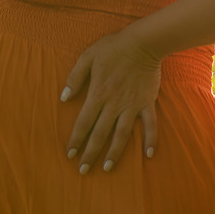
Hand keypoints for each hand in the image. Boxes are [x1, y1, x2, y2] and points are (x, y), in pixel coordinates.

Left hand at [60, 29, 161, 173]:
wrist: (143, 42)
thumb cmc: (113, 48)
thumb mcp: (87, 56)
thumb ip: (75, 77)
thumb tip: (64, 98)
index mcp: (98, 93)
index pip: (83, 122)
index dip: (76, 139)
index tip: (70, 154)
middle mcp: (114, 103)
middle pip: (100, 133)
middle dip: (90, 153)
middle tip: (83, 171)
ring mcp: (132, 105)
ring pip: (122, 134)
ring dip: (114, 152)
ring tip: (108, 168)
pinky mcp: (147, 103)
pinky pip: (150, 124)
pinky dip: (150, 139)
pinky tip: (149, 155)